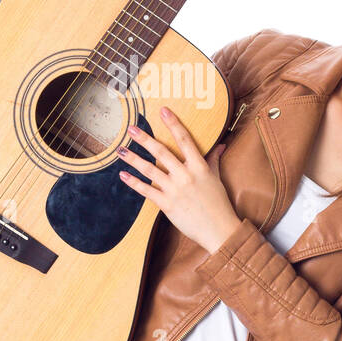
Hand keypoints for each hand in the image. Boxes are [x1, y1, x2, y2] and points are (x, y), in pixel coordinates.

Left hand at [116, 106, 242, 255]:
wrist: (219, 229)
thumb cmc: (218, 203)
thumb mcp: (216, 178)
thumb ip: (213, 160)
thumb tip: (220, 145)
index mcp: (199, 166)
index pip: (185, 139)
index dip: (173, 124)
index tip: (163, 111)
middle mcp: (186, 175)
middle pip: (161, 152)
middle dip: (144, 139)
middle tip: (131, 128)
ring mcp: (175, 190)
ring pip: (150, 170)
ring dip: (133, 159)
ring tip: (121, 150)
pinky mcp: (167, 204)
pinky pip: (147, 191)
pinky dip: (134, 183)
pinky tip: (123, 175)